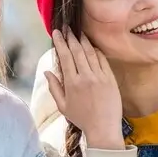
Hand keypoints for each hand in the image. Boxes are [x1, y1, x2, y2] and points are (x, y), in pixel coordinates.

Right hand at [45, 29, 122, 148]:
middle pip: (77, 51)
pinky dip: (96, 51)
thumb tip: (47, 71)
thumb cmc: (81, 118)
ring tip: (78, 32)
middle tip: (67, 27)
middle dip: (71, 37)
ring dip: (83, 41)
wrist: (103, 128)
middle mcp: (86, 76)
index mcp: (72, 83)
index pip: (65, 56)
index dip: (60, 42)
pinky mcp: (110, 78)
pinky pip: (102, 60)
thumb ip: (54, 87)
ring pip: (90, 53)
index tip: (56, 32)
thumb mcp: (62, 106)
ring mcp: (100, 76)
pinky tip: (92, 46)